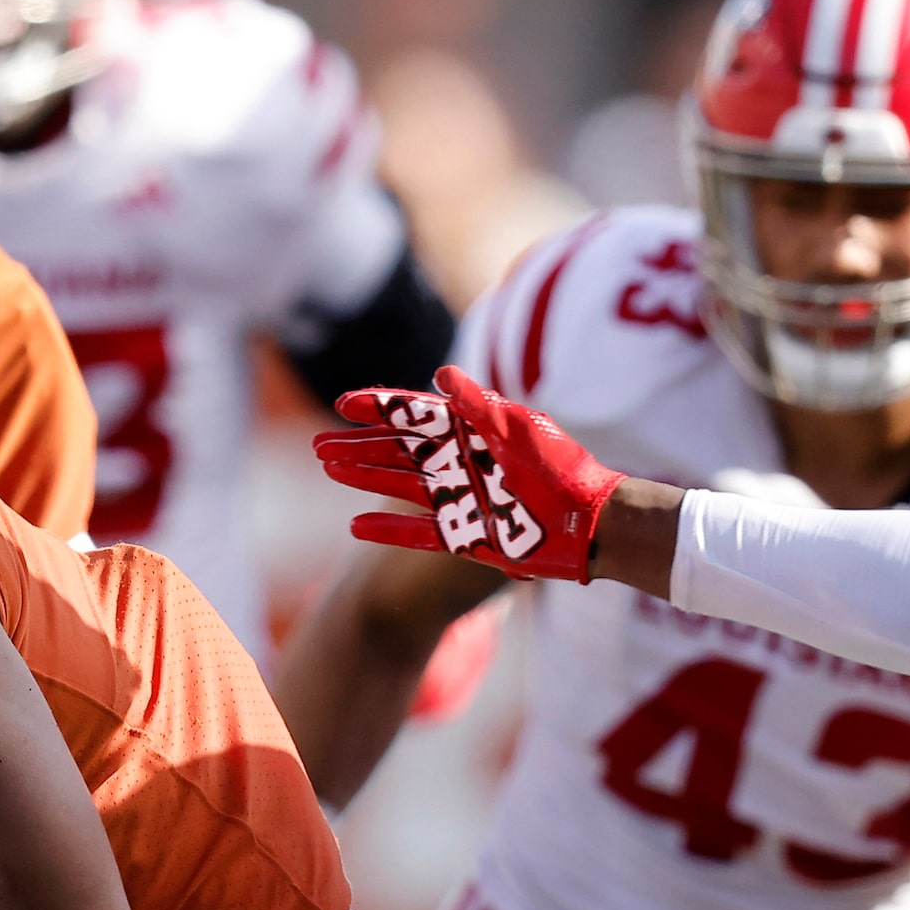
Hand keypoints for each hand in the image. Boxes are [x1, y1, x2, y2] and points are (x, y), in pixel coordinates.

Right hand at [318, 365, 623, 582]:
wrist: (590, 522)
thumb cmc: (561, 467)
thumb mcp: (519, 428)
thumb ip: (478, 405)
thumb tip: (438, 374)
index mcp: (472, 432)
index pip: (416, 416)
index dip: (380, 408)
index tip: (345, 403)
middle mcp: (459, 463)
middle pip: (397, 451)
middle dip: (358, 445)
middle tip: (319, 444)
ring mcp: (459, 500)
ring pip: (398, 485)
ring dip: (363, 476)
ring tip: (328, 468)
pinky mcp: (462, 536)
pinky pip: (414, 532)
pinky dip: (385, 529)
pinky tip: (353, 527)